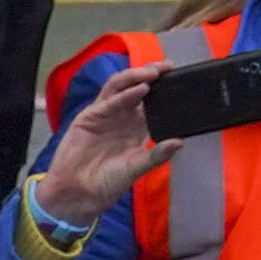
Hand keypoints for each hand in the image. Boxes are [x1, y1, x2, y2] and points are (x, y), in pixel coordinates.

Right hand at [33, 72, 183, 230]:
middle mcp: (121, 118)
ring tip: (153, 72)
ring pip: (120, 88)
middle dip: (151, 75)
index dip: (164, 90)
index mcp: (136, 129)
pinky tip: (139, 89)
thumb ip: (157, 155)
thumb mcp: (138, 168)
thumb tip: (179, 142)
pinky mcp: (89, 117)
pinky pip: (107, 101)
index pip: (153, 102)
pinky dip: (123, 94)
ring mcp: (104, 115)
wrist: (79, 192)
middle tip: (168, 67)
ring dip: (136, 77)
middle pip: (136, 88)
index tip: (181, 80)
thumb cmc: (107, 182)